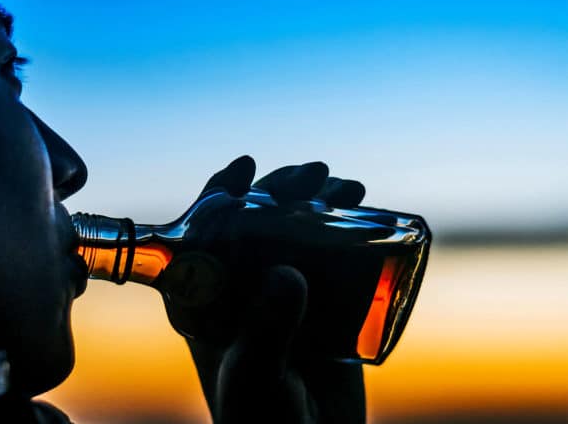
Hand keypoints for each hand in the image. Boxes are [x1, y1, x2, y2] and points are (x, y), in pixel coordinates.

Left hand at [163, 155, 366, 422]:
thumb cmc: (262, 421)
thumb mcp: (255, 375)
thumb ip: (267, 330)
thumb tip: (287, 274)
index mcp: (207, 299)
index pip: (204, 233)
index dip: (220, 193)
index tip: (245, 168)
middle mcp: (243, 288)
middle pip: (257, 222)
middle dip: (283, 189)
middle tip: (314, 175)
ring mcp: (284, 294)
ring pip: (297, 231)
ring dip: (320, 201)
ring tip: (348, 188)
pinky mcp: (323, 304)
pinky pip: (333, 255)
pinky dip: (348, 227)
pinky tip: (364, 209)